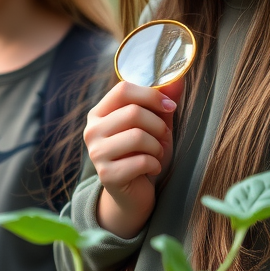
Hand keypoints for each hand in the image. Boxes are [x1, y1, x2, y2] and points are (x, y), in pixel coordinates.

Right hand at [84, 79, 182, 239]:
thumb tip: (178, 78)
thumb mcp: (154, 124)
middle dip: (158, 125)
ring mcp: (96, 153)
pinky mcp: (106, 174)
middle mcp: (92, 130)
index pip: (123, 90)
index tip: (169, 107)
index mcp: (99, 113)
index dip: (151, 95)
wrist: (132, 192)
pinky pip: (142, 161)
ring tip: (156, 153)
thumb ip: (162, 101)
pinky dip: (155, 165)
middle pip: (133, 112)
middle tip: (163, 137)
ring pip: (138, 136)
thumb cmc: (142, 153)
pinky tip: (151, 169)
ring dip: (157, 146)